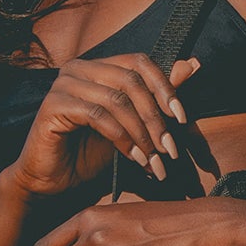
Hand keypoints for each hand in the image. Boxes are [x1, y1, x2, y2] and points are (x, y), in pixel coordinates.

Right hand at [8, 56, 202, 194]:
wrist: (53, 182)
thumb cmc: (89, 153)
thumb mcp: (131, 126)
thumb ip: (157, 97)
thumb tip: (192, 64)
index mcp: (97, 67)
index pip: (139, 62)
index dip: (165, 87)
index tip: (182, 119)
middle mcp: (78, 68)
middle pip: (130, 81)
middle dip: (156, 117)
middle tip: (170, 149)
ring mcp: (63, 84)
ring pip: (117, 100)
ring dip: (142, 133)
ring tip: (154, 160)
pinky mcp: (53, 105)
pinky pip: (98, 116)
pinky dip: (122, 139)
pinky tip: (135, 159)